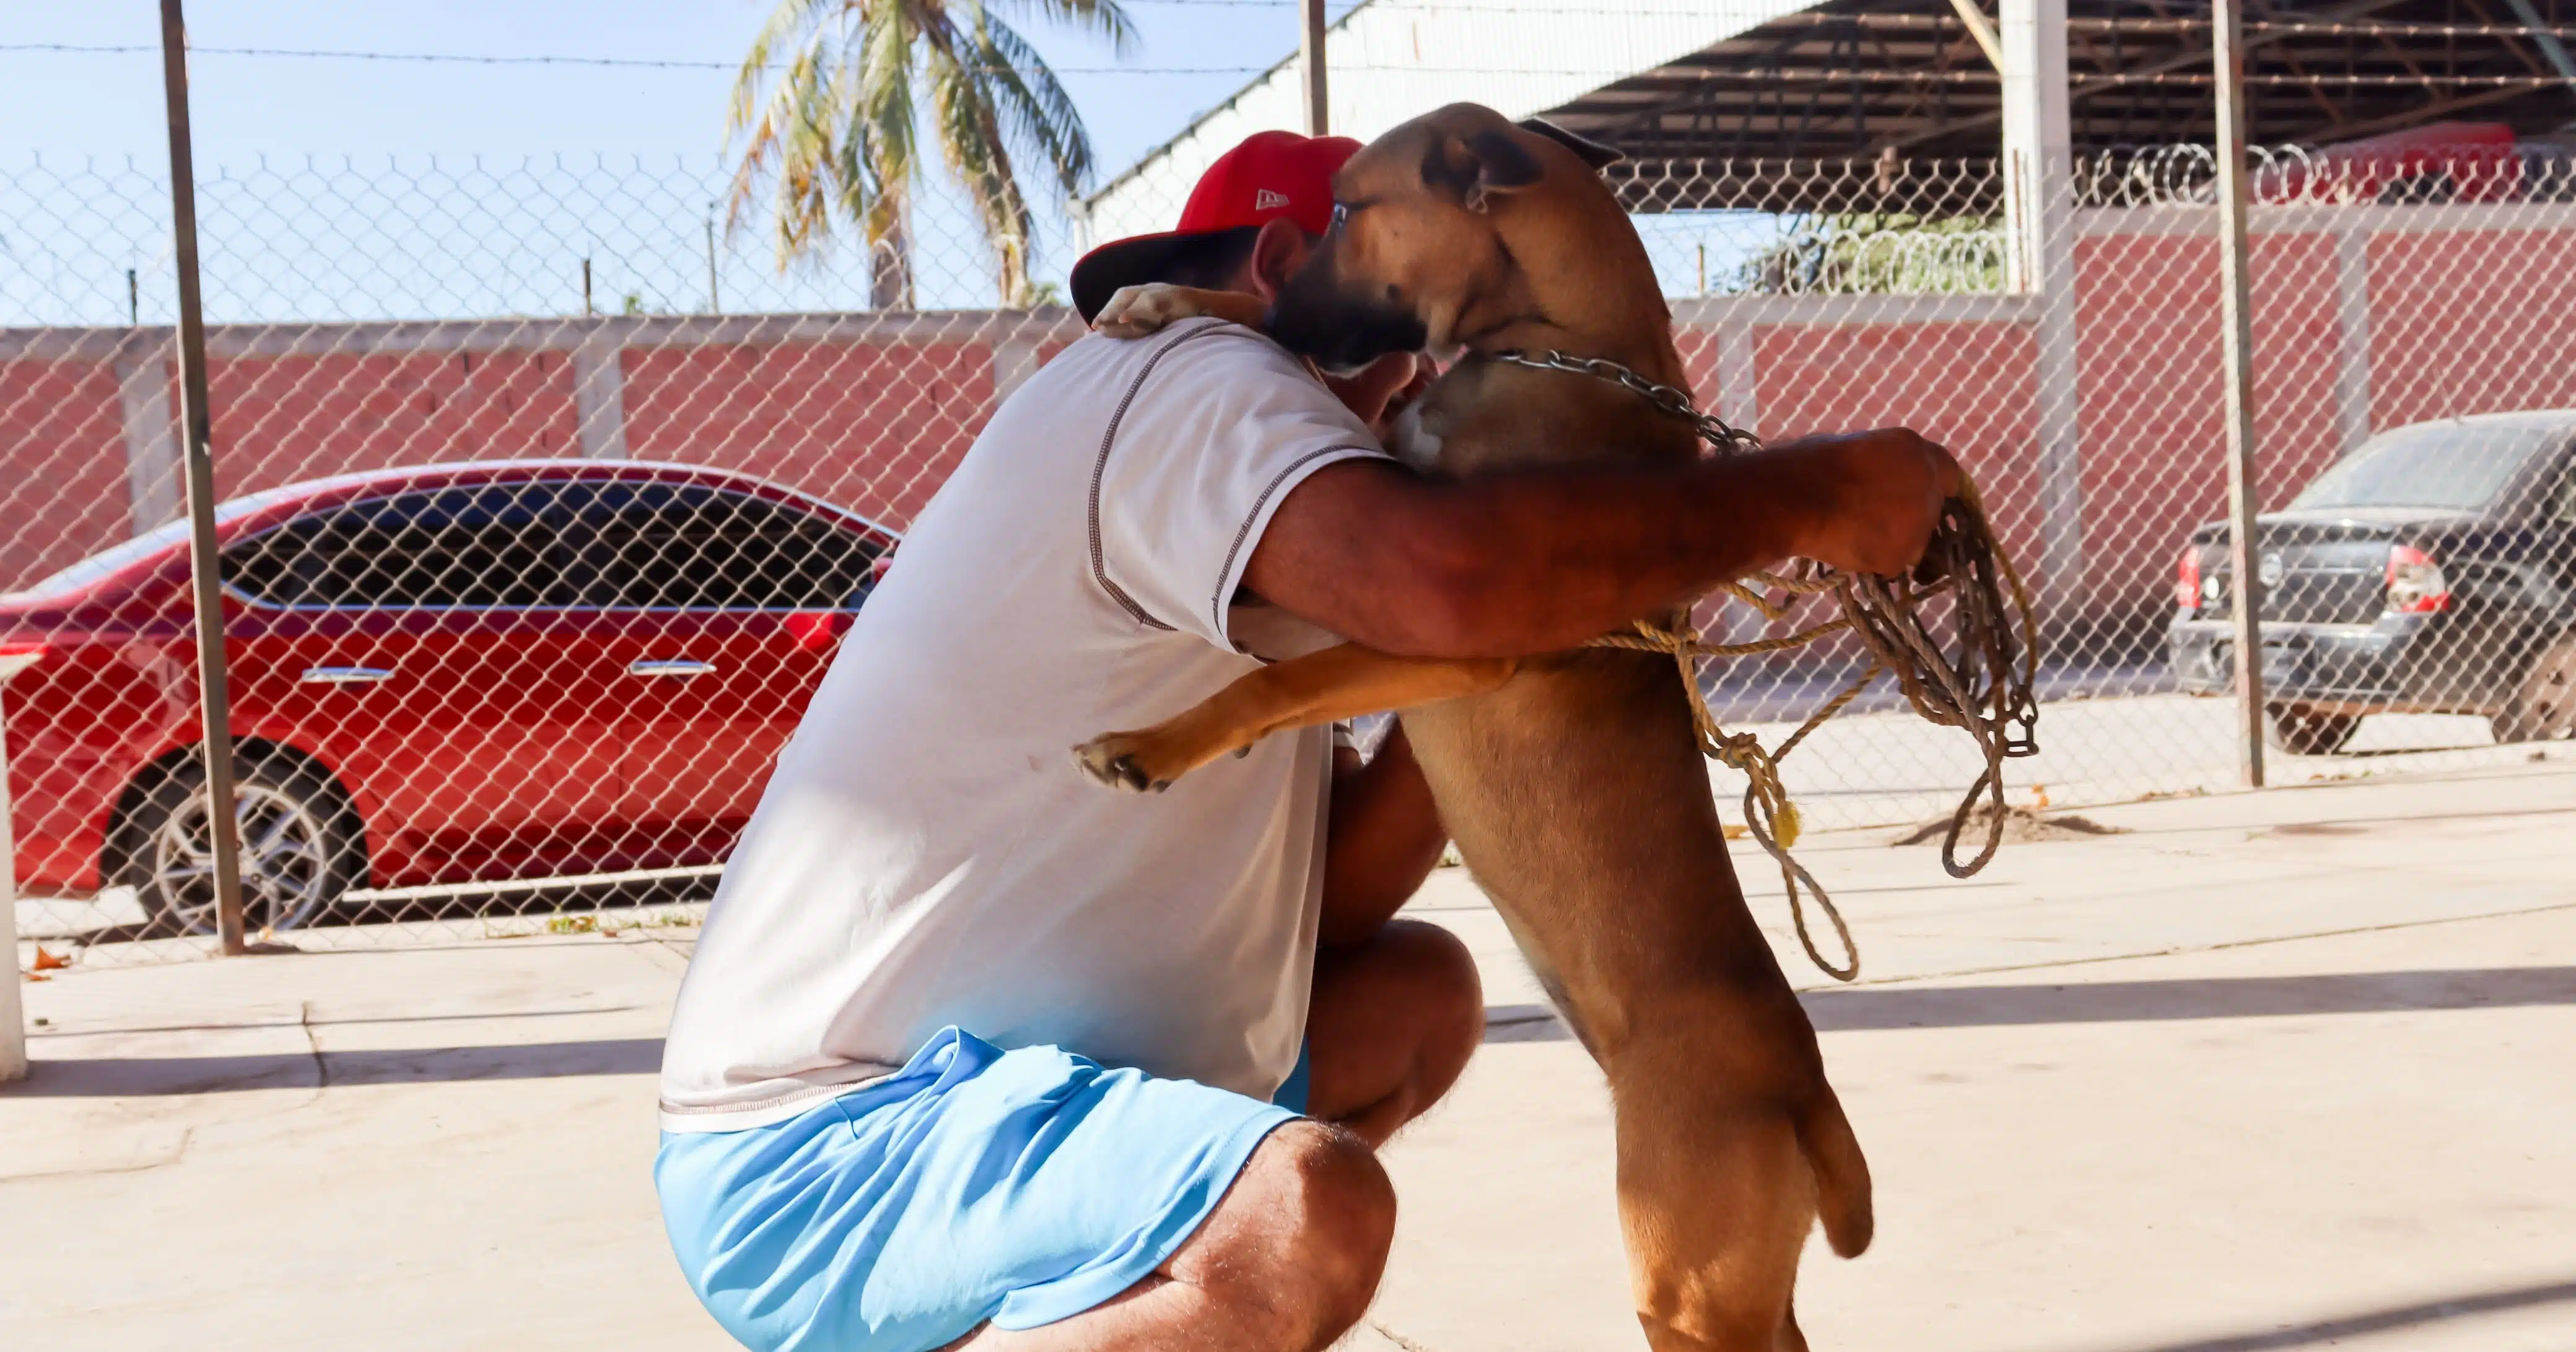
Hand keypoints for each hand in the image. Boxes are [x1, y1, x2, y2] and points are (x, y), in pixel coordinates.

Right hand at [1775, 428, 1960, 575]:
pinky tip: (1847, 550)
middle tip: (1874, 521)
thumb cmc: (1809, 465)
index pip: (1948, 474)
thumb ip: (1882, 463)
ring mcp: (1918, 524)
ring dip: (1893, 543)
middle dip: (1908, 518)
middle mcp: (1927, 485)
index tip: (1917, 498)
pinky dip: (1874, 562)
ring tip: (1855, 538)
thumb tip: (1879, 475)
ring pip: (1915, 542)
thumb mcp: (1856, 447)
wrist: (1794, 499)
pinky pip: (1891, 564)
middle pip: (1931, 511)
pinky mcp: (1901, 556)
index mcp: (1916, 450)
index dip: (1931, 489)